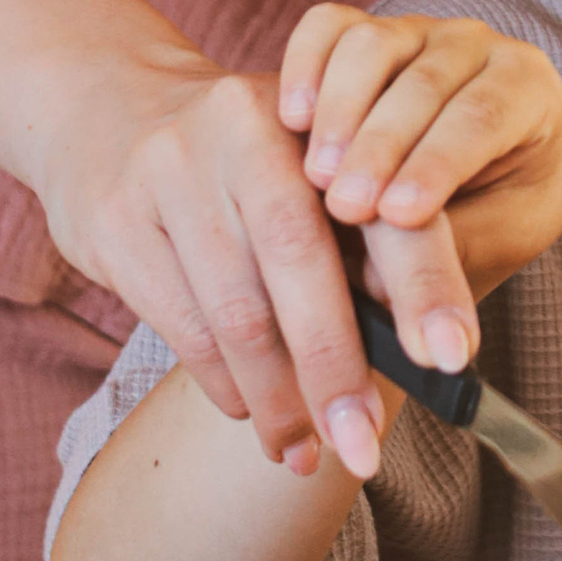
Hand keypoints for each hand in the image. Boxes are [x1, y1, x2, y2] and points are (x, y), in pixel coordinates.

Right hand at [29, 42, 386, 484]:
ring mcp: (172, 170)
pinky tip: (251, 410)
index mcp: (323, 106)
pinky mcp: (117, 220)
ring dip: (278, 399)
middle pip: (300, 262)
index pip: (383, 203)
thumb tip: (425, 346)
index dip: (423, 281)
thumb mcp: (312, 164)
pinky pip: (184, 325)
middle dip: (337, 368)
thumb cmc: (246, 159)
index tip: (452, 357)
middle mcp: (245, 126)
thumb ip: (366, 233)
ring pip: (237, 309)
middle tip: (365, 447)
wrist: (108, 110)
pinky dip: (226, 383)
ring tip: (307, 454)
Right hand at [279, 5, 561, 335]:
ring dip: (341, 111)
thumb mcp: (497, 239)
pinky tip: (292, 118)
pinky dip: (305, 62)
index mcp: (526, 86)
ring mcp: (411, 31)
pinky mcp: (356, 31)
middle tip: (346, 209)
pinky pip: (327, 26)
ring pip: (373, 46)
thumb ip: (452, 250)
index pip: (485, 116)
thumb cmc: (492, 213)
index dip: (440, 162)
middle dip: (383, 146)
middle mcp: (472, 46)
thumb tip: (382, 286)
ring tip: (316, 178)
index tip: (400, 214)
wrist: (465, 184)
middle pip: (425, 81)